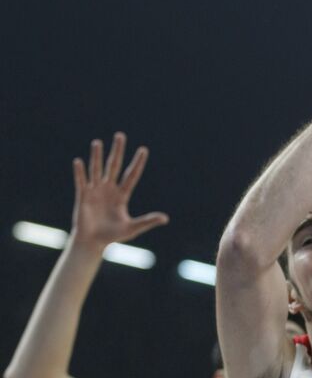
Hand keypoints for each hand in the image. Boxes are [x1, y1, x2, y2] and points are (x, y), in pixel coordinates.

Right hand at [71, 133, 168, 248]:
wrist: (92, 242)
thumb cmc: (112, 235)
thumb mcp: (133, 228)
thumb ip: (147, 221)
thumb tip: (166, 218)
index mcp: (122, 195)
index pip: (131, 175)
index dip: (137, 163)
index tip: (144, 149)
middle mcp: (109, 189)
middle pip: (114, 166)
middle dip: (117, 151)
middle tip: (120, 135)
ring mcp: (95, 191)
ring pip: (97, 170)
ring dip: (97, 157)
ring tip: (98, 142)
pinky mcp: (83, 196)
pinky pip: (81, 182)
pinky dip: (80, 173)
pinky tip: (79, 162)